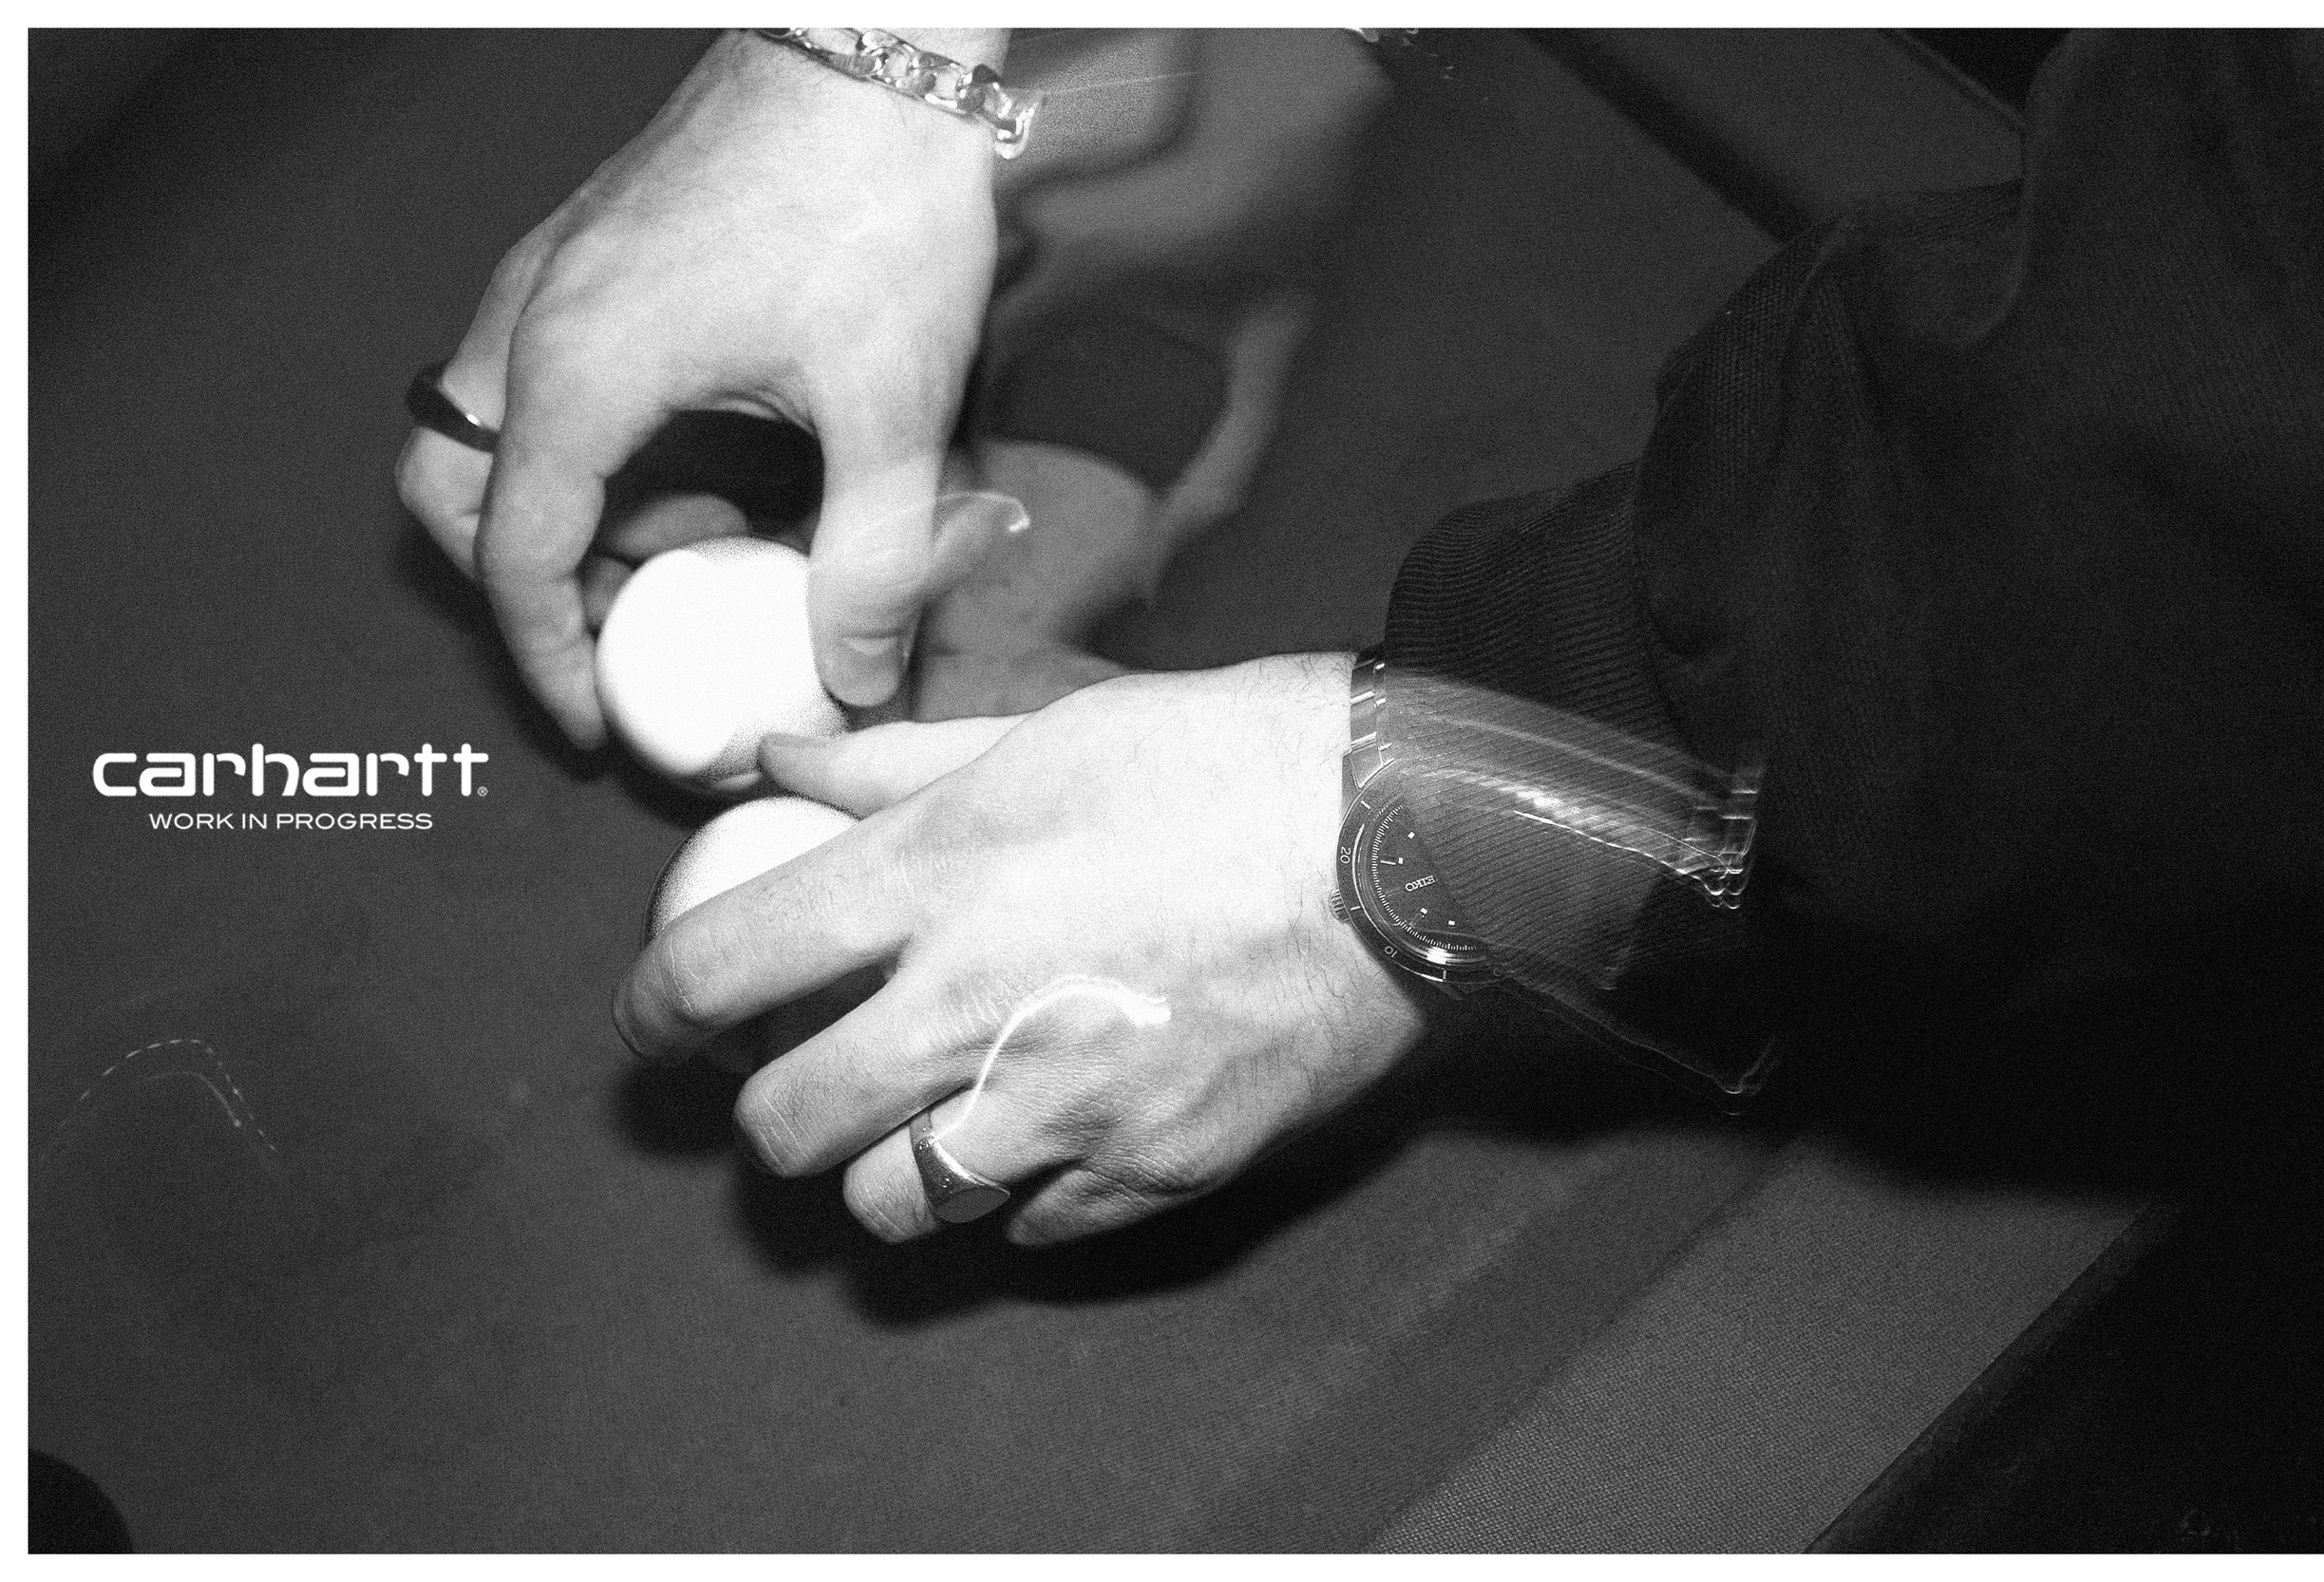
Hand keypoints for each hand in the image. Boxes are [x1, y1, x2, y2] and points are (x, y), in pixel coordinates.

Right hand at [396, 29, 1006, 746]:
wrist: (879, 43)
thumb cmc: (874, 200)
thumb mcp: (890, 406)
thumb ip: (873, 562)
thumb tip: (852, 684)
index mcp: (578, 372)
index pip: (515, 560)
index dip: (551, 663)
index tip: (597, 728)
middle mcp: (533, 319)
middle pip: (452, 491)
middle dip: (518, 583)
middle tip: (620, 640)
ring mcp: (553, 272)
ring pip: (489, 428)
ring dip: (564, 511)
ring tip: (691, 555)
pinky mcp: (594, 247)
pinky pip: (541, 373)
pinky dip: (593, 447)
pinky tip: (710, 463)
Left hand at [612, 654, 1430, 1243]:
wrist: (1404, 834)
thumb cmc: (1229, 757)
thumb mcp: (1049, 729)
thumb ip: (895, 764)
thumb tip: (783, 764)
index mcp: (934, 876)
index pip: (717, 972)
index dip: (654, 1013)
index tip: (655, 1027)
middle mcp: (975, 1004)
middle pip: (787, 1125)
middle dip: (766, 1117)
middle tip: (795, 1087)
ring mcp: (1066, 1103)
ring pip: (894, 1208)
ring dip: (884, 1175)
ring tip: (918, 1129)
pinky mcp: (1156, 1165)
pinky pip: (1035, 1232)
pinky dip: (1018, 1201)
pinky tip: (1043, 1142)